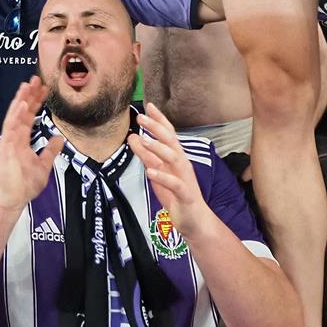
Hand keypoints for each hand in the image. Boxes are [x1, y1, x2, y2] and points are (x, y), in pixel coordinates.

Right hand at [0, 77, 64, 215]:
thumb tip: (59, 138)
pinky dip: (15, 116)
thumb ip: (50, 151)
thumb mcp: (43, 166)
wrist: (11, 199)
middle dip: (29, 95)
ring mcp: (8, 142)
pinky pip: (10, 129)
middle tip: (36, 79)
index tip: (44, 89)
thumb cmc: (24, 185)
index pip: (29, 117)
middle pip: (21, 112)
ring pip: (14, 116)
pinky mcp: (5, 148)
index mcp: (20, 140)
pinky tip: (21, 104)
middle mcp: (13, 138)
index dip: (36, 102)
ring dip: (21, 100)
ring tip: (27, 85)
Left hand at [127, 104, 208, 234]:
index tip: (149, 106)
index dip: (160, 120)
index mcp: (176, 157)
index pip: (169, 134)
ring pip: (174, 158)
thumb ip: (146, 155)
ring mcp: (185, 178)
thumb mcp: (157, 172)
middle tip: (142, 118)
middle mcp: (182, 164)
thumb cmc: (176, 195)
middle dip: (157, 128)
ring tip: (144, 140)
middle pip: (171, 142)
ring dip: (159, 149)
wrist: (194, 220)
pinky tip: (151, 171)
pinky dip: (163, 176)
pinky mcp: (185, 194)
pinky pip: (176, 184)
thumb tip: (132, 137)